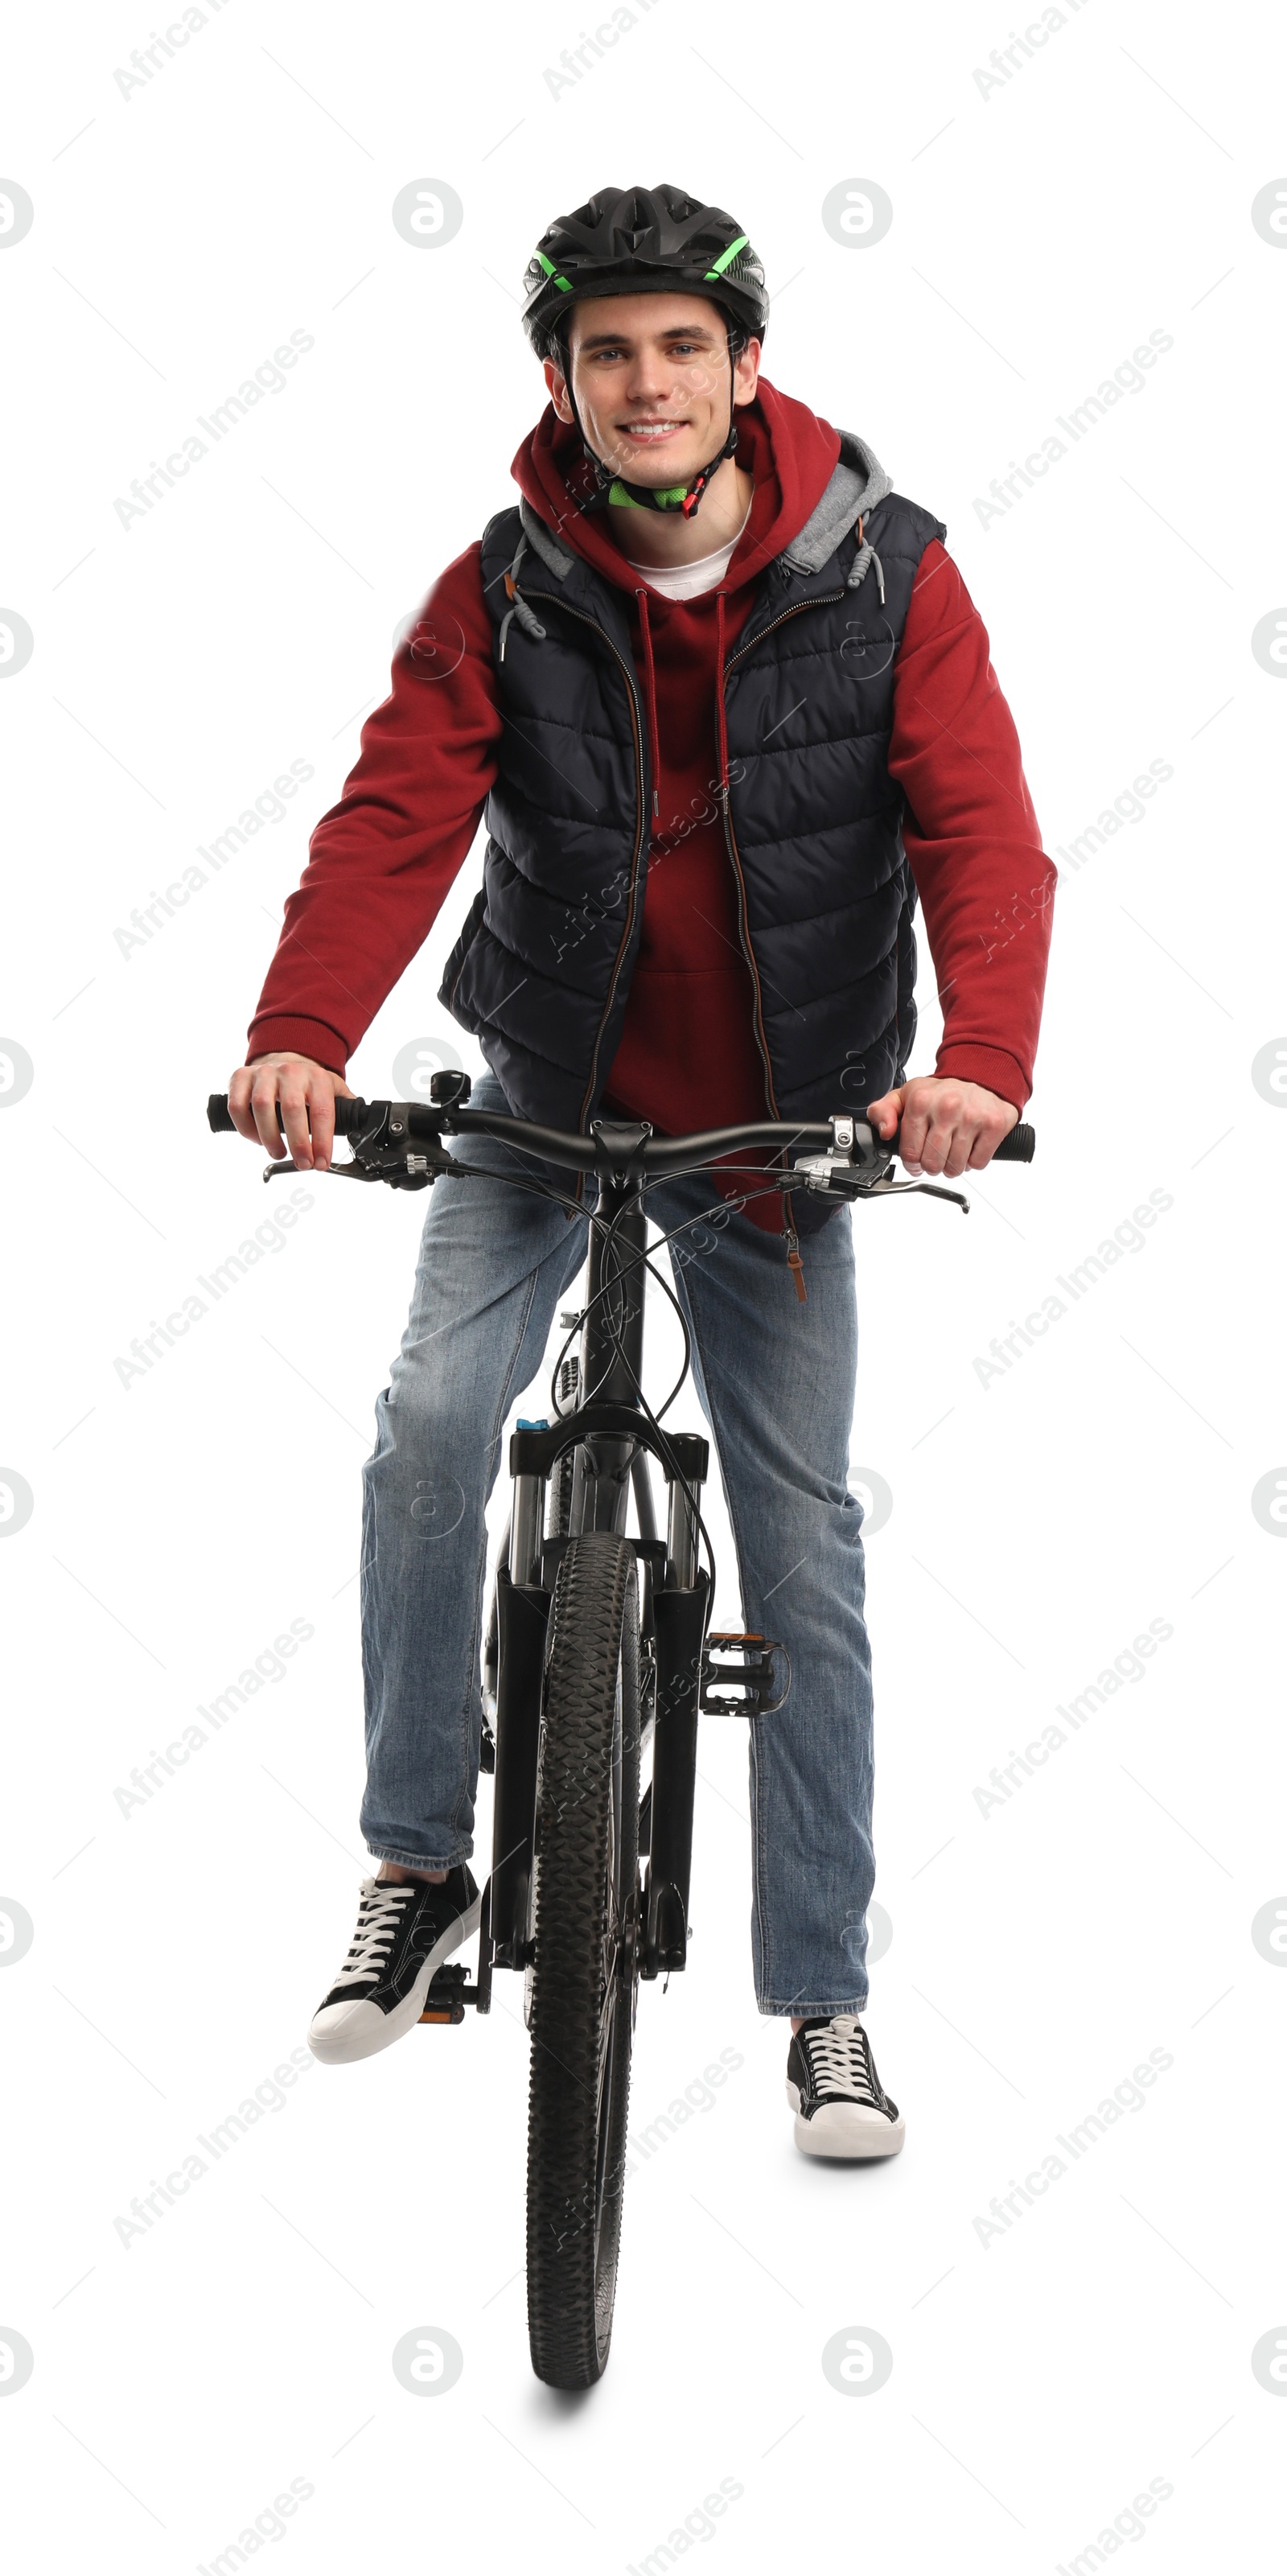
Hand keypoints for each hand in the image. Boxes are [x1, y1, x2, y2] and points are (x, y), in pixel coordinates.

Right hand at [227, 1052, 354, 1171]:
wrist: (282, 1059)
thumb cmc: (307, 1084)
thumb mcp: (331, 1090)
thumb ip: (347, 1108)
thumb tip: (362, 1126)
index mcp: (316, 1077)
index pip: (322, 1111)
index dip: (322, 1141)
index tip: (321, 1162)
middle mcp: (290, 1072)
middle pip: (292, 1109)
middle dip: (298, 1143)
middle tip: (303, 1163)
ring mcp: (264, 1073)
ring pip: (262, 1107)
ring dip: (270, 1137)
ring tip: (279, 1153)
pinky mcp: (241, 1077)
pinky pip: (237, 1105)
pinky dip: (245, 1128)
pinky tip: (257, 1139)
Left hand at [866, 1076, 1018, 1178]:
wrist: (981, 1077)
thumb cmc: (941, 1094)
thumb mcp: (905, 1096)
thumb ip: (883, 1112)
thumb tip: (885, 1132)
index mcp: (921, 1101)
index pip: (910, 1153)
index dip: (912, 1163)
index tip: (917, 1160)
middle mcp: (946, 1107)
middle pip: (932, 1163)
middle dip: (932, 1166)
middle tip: (936, 1157)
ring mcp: (972, 1116)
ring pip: (955, 1167)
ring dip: (952, 1167)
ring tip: (952, 1152)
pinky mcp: (994, 1124)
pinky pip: (978, 1163)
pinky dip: (972, 1162)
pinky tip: (969, 1147)